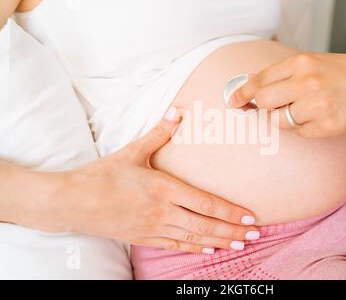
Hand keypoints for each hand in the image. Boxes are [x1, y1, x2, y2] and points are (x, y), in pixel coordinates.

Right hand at [42, 107, 258, 253]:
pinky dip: (195, 250)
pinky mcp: (143, 239)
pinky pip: (175, 247)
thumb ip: (159, 132)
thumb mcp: (132, 150)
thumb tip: (176, 111)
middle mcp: (162, 211)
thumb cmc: (102, 175)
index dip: (229, 211)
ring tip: (241, 245)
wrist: (71, 201)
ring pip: (194, 238)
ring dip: (220, 242)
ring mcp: (153, 228)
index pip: (204, 202)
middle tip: (256, 234)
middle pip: (205, 225)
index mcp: (162, 187)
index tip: (249, 216)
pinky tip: (210, 251)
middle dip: (233, 231)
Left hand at [230, 53, 345, 137]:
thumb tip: (254, 85)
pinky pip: (299, 133)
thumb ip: (286, 73)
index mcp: (302, 62)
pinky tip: (320, 119)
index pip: (260, 79)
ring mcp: (317, 105)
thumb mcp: (316, 63)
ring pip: (279, 120)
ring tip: (307, 110)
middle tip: (270, 108)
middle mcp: (307, 82)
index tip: (233, 101)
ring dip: (286, 119)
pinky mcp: (326, 126)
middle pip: (264, 101)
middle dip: (263, 107)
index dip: (242, 92)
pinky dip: (304, 129)